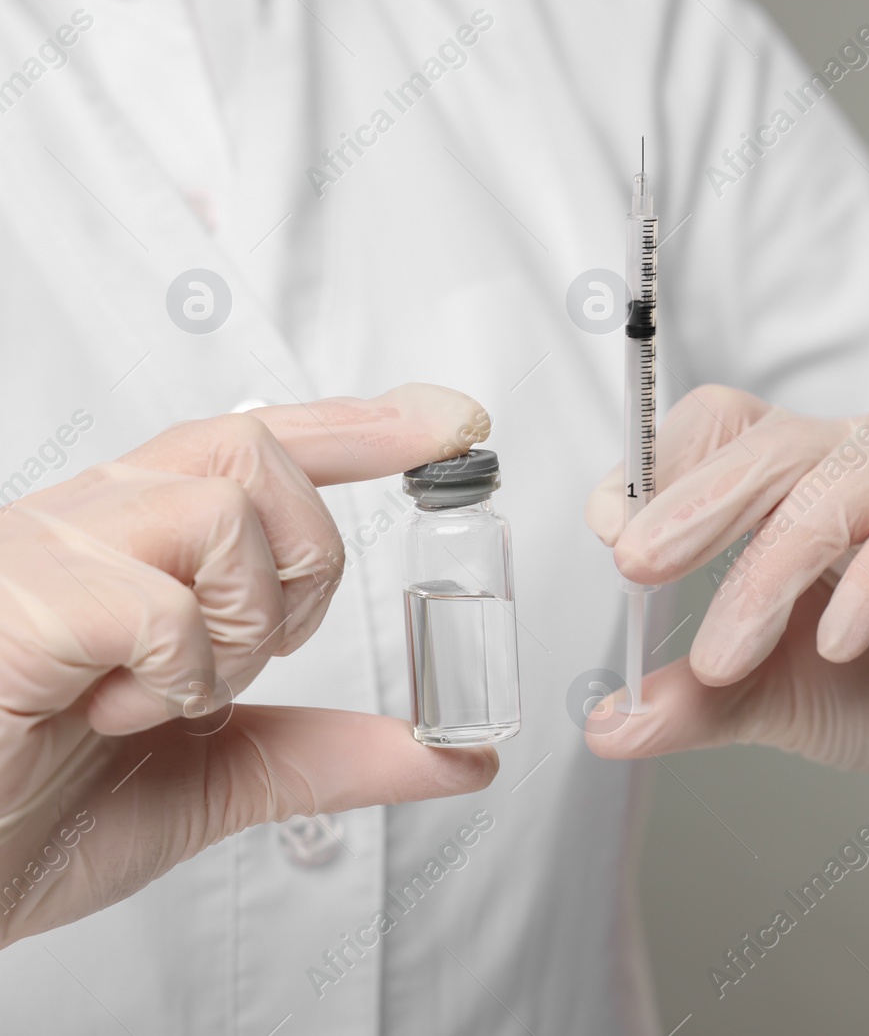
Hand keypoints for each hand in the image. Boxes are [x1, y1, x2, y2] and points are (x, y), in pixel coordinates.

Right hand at [0, 385, 497, 948]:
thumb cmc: (27, 816)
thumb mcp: (219, 777)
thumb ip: (332, 753)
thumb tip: (456, 756)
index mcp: (130, 545)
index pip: (255, 447)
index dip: (361, 426)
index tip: (451, 422)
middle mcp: (86, 525)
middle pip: (252, 453)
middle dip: (306, 559)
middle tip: (259, 653)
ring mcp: (43, 554)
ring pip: (220, 513)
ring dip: (240, 625)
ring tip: (172, 696)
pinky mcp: (18, 604)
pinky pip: (158, 602)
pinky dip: (175, 674)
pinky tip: (120, 715)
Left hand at [583, 386, 868, 825]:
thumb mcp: (773, 699)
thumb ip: (696, 704)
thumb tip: (604, 725)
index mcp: (790, 478)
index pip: (715, 428)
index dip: (655, 468)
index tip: (611, 533)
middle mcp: (854, 458)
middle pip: (765, 442)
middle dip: (693, 503)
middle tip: (637, 566)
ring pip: (833, 487)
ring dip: (768, 570)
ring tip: (726, 655)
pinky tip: (839, 641)